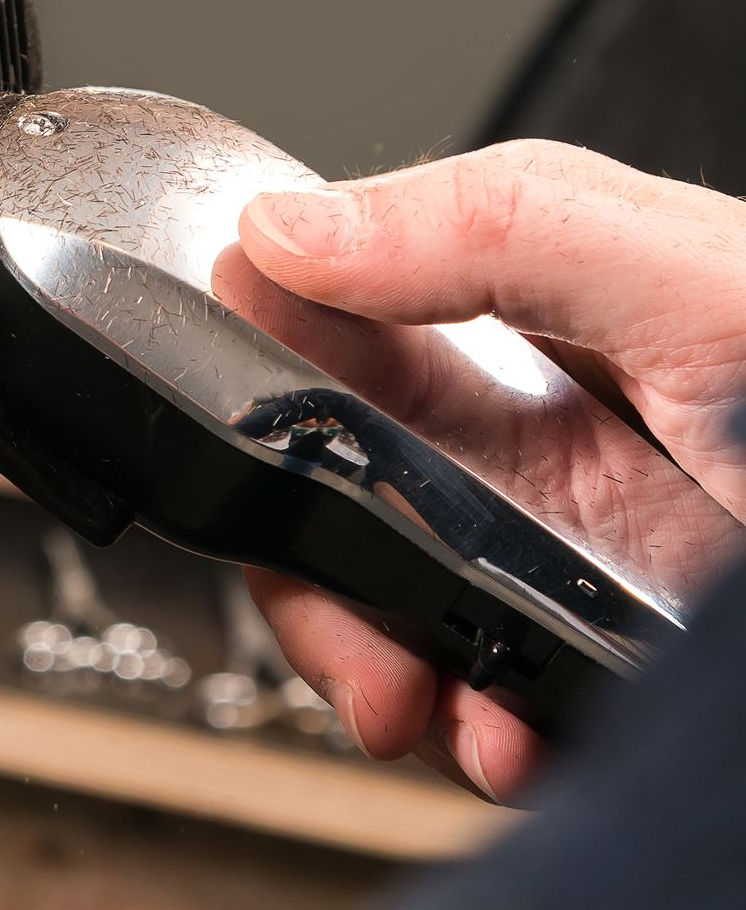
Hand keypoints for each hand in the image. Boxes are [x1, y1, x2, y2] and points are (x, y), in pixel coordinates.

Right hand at [235, 140, 745, 802]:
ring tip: (424, 693)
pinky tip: (500, 727)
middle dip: (310, 544)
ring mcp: (569, 556)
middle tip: (341, 604)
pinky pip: (466, 691)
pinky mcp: (595, 660)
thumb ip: (498, 226)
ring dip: (368, 647)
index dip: (273, 359)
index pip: (348, 314)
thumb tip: (290, 228)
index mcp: (557, 318)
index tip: (254, 413)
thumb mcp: (711, 286)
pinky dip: (455, 721)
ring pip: (382, 592)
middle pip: (337, 472)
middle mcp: (550, 440)